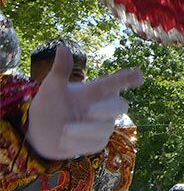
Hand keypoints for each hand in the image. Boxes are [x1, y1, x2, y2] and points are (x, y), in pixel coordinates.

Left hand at [26, 46, 141, 159]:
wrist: (38, 131)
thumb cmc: (49, 104)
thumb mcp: (51, 87)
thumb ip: (61, 70)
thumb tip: (62, 47)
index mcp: (96, 90)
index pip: (118, 82)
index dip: (130, 79)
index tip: (138, 77)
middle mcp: (103, 107)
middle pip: (121, 106)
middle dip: (107, 109)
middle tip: (89, 111)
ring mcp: (102, 125)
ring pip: (105, 128)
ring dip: (84, 130)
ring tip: (63, 131)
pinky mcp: (97, 142)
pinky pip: (95, 143)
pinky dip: (78, 143)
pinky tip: (64, 141)